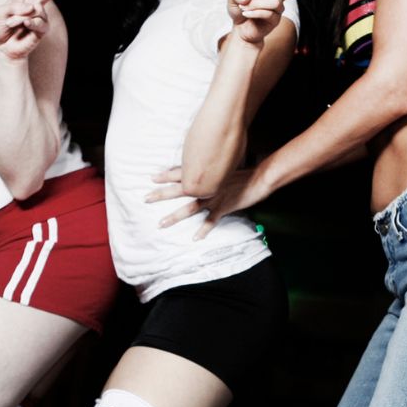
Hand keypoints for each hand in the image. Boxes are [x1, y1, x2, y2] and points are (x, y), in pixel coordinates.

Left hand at [0, 0, 88, 62]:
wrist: (2, 49)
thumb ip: (13, 7)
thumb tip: (32, 8)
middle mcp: (34, 1)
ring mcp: (40, 15)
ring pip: (37, 9)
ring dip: (19, 17)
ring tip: (11, 24)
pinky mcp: (42, 29)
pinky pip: (38, 22)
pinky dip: (27, 24)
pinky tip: (22, 27)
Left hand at [145, 165, 262, 238]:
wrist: (260, 178)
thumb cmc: (243, 173)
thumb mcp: (224, 168)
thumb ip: (210, 171)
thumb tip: (201, 172)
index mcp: (206, 175)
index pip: (182, 173)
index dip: (166, 175)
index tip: (152, 177)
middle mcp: (206, 186)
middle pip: (180, 190)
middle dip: (162, 194)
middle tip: (146, 198)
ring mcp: (214, 197)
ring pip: (190, 208)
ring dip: (175, 217)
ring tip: (161, 224)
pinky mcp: (224, 207)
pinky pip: (211, 221)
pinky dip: (204, 230)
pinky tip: (195, 238)